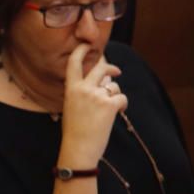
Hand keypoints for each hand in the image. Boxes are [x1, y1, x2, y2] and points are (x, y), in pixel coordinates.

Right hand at [58, 44, 127, 167]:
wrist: (79, 148)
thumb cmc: (75, 131)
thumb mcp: (71, 106)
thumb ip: (83, 91)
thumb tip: (103, 80)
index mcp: (71, 89)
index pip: (74, 63)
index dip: (81, 50)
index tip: (88, 45)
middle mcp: (83, 89)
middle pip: (101, 68)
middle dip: (111, 68)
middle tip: (116, 72)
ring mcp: (97, 96)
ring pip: (113, 86)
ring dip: (114, 96)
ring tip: (106, 111)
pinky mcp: (109, 105)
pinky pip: (121, 98)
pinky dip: (122, 106)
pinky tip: (116, 114)